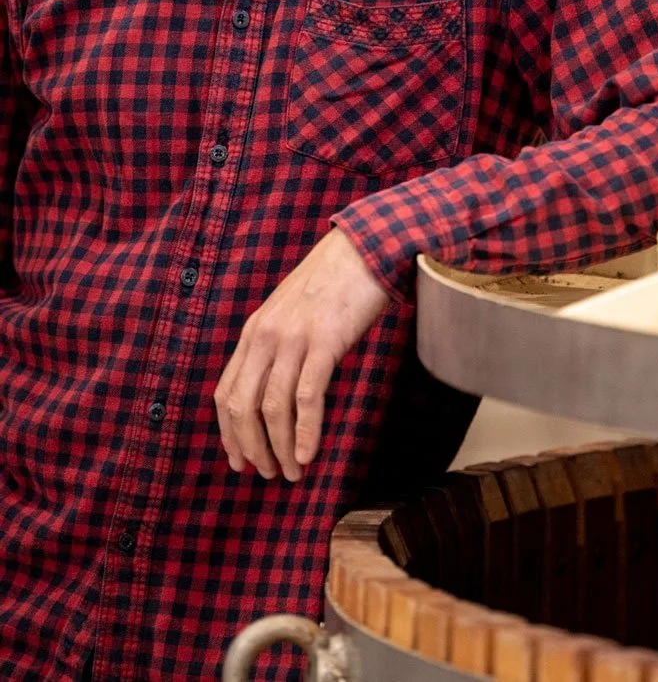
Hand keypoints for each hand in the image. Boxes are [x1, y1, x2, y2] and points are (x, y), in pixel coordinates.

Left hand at [214, 226, 388, 480]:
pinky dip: (306, 431)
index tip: (240, 462)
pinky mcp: (324, 341)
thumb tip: (280, 388)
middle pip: (243, 407)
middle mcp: (266, 336)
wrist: (366, 248)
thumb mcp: (293, 311)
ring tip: (291, 473)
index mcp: (254, 330)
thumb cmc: (334, 282)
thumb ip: (280, 344)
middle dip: (252, 448)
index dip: (228, 433)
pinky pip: (307, 396)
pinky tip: (309, 453)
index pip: (226, 392)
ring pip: (273, 408)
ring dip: (280, 448)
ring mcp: (293, 338)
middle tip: (267, 474)